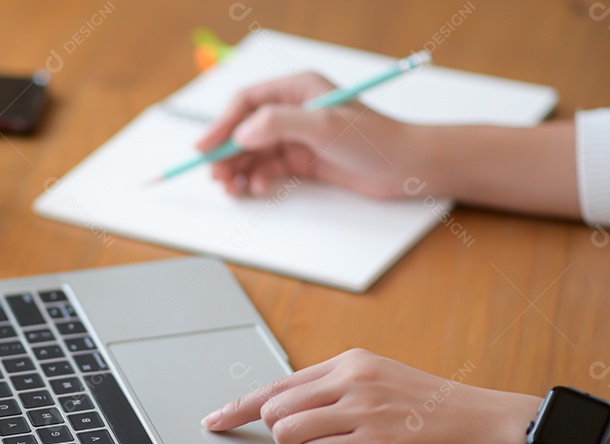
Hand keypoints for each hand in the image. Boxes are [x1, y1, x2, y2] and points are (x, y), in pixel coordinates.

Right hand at [195, 72, 428, 197]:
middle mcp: (294, 110)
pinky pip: (268, 169)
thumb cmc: (374, 139)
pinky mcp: (304, 161)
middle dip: (226, 153)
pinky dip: (257, 179)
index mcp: (296, 89)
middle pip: (245, 130)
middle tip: (214, 175)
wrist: (406, 167)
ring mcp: (298, 137)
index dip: (221, 125)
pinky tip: (257, 189)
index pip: (246, 103)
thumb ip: (279, 123)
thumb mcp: (324, 125)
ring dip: (238, 169)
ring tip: (231, 188)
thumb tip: (242, 132)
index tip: (204, 148)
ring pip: (253, 152)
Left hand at [201, 348, 539, 443]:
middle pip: (274, 407)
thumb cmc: (440, 413)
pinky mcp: (374, 440)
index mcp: (350, 362)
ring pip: (287, 432)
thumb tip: (300, 412)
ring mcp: (361, 407)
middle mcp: (351, 377)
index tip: (216, 420)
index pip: (278, 382)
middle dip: (276, 440)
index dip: (240, 406)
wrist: (490, 427)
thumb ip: (343, 391)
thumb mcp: (385, 384)